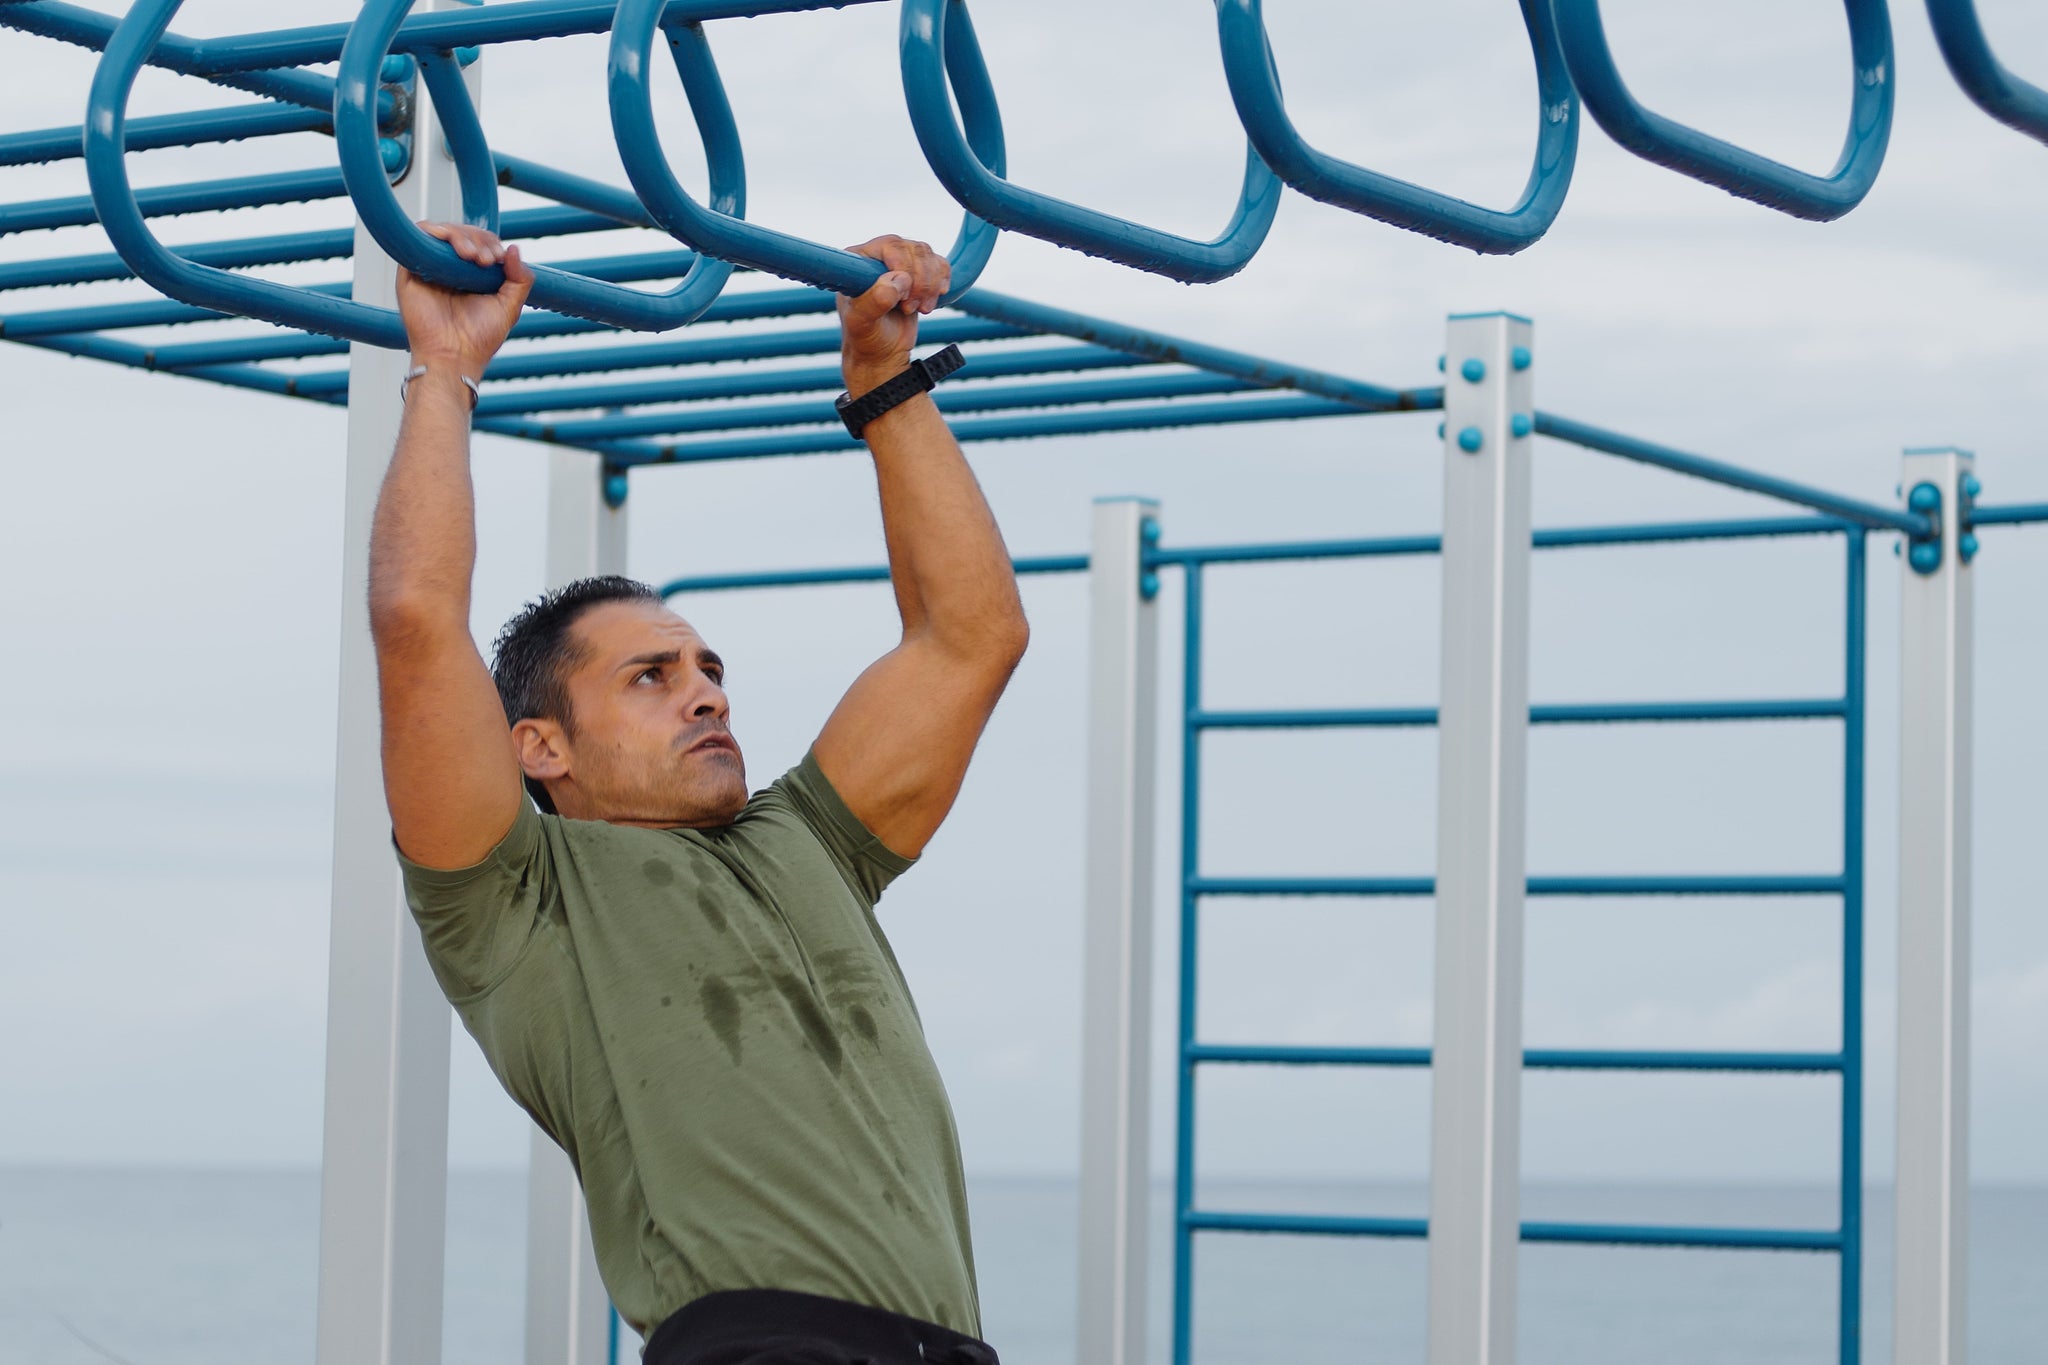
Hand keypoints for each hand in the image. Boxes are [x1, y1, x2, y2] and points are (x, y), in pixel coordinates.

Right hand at [395, 222, 533, 377]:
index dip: (489, 242)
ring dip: (459, 235)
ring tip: (473, 256)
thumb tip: (514, 248)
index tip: (499, 258)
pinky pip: (417, 239)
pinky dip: (436, 234)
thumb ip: (520, 279)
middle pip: (460, 233)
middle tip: (487, 259)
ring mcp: (428, 269)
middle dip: (477, 238)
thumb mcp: (509, 307)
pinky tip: (455, 251)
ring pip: (439, 232)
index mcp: (469, 276)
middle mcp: (447, 270)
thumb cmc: (479, 339)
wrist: (454, 357)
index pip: (478, 241)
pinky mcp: (410, 272)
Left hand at [838, 235, 948, 392]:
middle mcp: (878, 256)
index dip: (902, 266)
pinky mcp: (918, 272)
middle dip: (919, 280)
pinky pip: (939, 264)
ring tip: (919, 308)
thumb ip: (874, 301)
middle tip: (910, 308)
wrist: (883, 353)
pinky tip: (930, 301)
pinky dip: (941, 282)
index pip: (888, 245)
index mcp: (857, 262)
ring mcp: (899, 262)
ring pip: (927, 255)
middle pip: (912, 249)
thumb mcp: (863, 323)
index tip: (904, 294)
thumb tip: (898, 280)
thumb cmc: (866, 338)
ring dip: (930, 285)